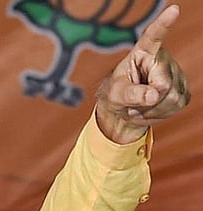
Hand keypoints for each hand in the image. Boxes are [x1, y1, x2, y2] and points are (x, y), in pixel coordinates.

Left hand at [95, 4, 189, 143]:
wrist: (124, 109)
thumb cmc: (115, 95)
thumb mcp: (114, 94)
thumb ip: (130, 94)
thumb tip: (153, 95)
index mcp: (143, 52)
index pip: (154, 36)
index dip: (164, 24)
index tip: (174, 9)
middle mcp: (163, 59)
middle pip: (164, 85)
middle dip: (147, 101)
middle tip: (132, 103)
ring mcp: (176, 74)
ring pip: (172, 99)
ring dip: (152, 109)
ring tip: (139, 105)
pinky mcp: (183, 89)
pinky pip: (177, 105)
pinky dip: (160, 113)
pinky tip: (150, 109)